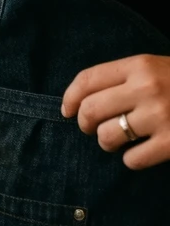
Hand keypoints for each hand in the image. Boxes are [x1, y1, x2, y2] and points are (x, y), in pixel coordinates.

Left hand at [62, 54, 169, 169]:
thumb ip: (123, 78)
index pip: (88, 80)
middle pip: (90, 110)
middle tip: (90, 128)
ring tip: (115, 141)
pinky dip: (131, 160)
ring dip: (106, 143)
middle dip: (84, 123)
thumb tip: (78, 101)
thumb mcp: (155, 68)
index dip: (69, 97)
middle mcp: (148, 88)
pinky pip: (133, 159)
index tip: (66, 110)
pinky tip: (139, 153)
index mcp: (140, 65)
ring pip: (108, 136)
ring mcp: (162, 116)